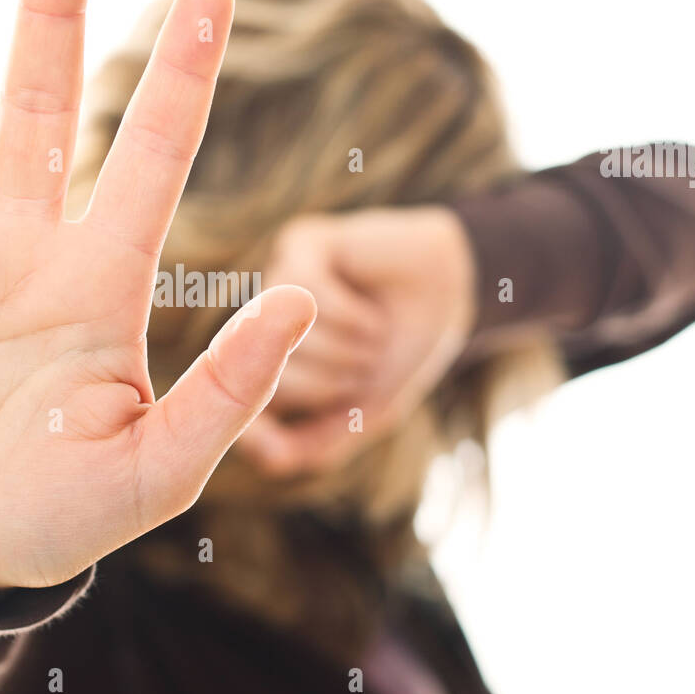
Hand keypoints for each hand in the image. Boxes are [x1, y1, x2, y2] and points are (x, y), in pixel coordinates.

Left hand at [237, 207, 474, 475]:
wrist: (451, 295)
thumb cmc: (398, 355)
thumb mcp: (360, 416)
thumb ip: (309, 444)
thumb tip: (256, 448)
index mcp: (265, 366)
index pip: (243, 408)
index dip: (277, 427)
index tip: (322, 430)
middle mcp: (261, 323)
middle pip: (271, 376)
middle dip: (334, 383)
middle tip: (366, 365)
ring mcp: (275, 283)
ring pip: (287, 336)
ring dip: (348, 347)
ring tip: (373, 333)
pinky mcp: (299, 245)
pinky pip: (303, 294)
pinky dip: (349, 314)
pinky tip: (368, 307)